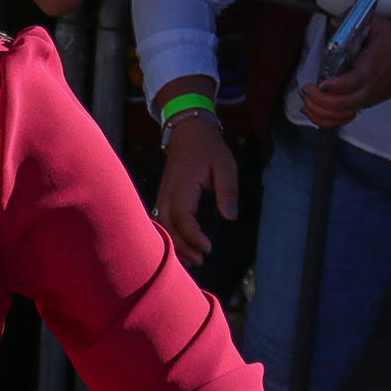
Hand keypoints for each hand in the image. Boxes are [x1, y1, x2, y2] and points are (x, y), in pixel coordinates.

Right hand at [157, 115, 237, 264]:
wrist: (188, 131)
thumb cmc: (208, 148)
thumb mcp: (225, 165)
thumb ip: (227, 190)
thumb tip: (230, 216)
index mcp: (183, 184)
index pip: (182, 215)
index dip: (192, 234)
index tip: (208, 247)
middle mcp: (168, 191)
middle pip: (166, 225)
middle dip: (181, 246)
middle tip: (201, 260)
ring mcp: (163, 194)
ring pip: (160, 225)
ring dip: (173, 244)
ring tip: (193, 259)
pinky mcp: (163, 196)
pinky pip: (160, 220)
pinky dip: (168, 236)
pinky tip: (181, 248)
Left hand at [300, 15, 390, 126]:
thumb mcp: (379, 24)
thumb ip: (355, 18)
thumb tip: (334, 22)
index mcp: (370, 67)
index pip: (353, 82)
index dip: (336, 87)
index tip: (321, 84)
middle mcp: (368, 87)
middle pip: (344, 104)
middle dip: (321, 101)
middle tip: (306, 89)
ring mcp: (365, 99)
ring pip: (342, 115)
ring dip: (320, 112)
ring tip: (306, 99)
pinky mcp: (362, 104)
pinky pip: (343, 119)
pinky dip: (326, 119)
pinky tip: (311, 110)